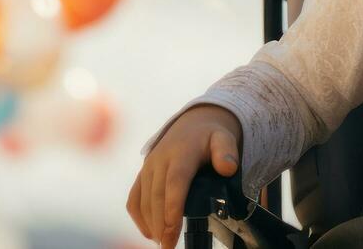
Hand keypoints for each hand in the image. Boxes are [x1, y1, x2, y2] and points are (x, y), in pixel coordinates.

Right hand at [127, 104, 241, 248]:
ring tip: (163, 242)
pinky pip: (134, 198)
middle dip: (161, 224)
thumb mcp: (224, 139)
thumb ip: (227, 153)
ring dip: (150, 223)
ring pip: (143, 199)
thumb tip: (228, 168)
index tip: (172, 229)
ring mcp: (148, 167)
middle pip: (157, 196)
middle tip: (168, 246)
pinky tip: (150, 232)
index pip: (175, 182)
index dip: (172, 207)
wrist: (192, 125)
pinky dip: (138, 217)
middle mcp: (160, 160)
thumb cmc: (210, 138)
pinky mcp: (142, 175)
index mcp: (181, 153)